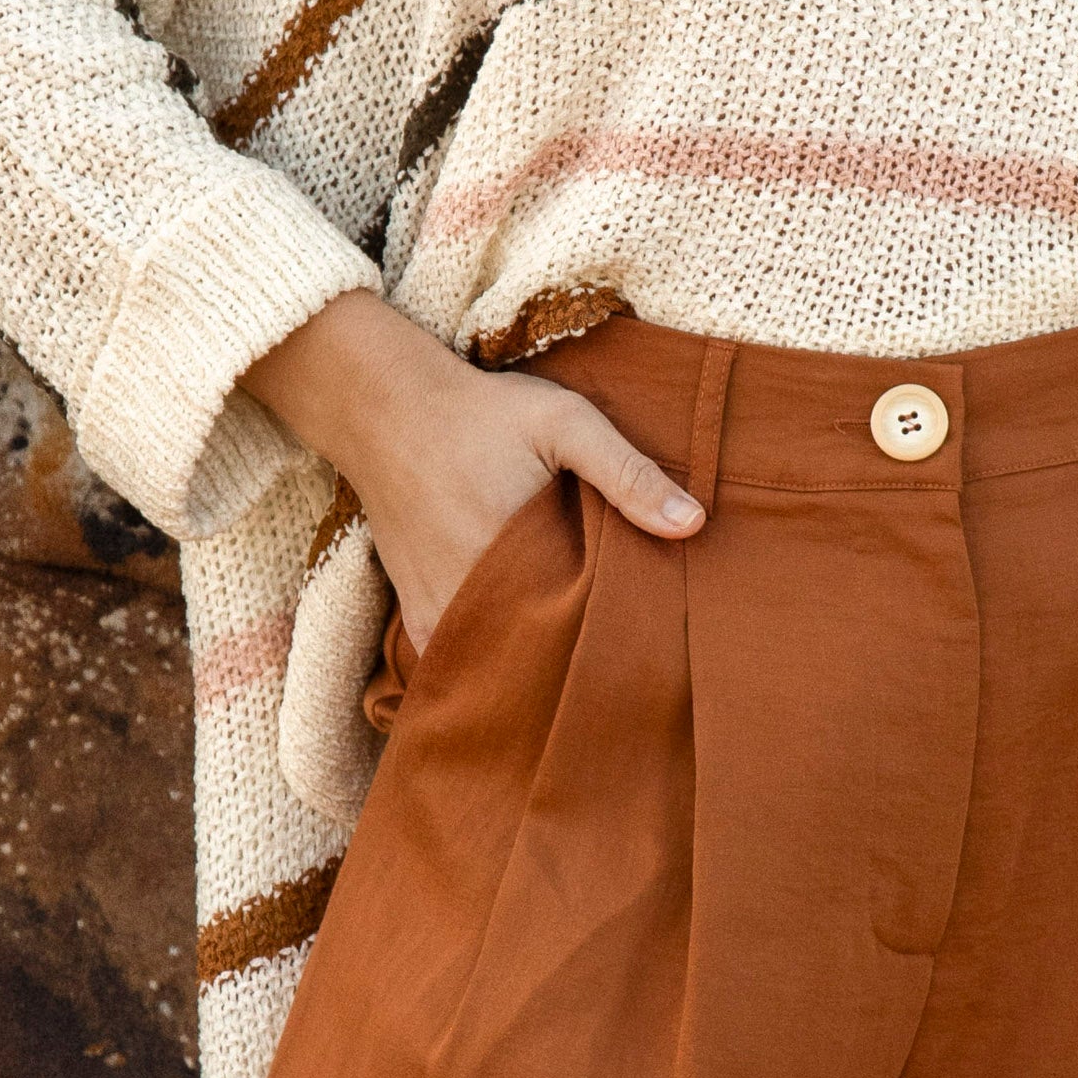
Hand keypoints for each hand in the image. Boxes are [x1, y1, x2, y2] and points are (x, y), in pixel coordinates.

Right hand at [243, 292, 702, 647]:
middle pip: (538, 660)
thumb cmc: (480, 414)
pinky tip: (522, 656)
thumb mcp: (563, 422)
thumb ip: (627, 472)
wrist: (384, 410)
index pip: (576, 634)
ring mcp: (437, 614)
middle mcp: (468, 601)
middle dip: (578, 666)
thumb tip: (693, 525)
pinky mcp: (417, 613)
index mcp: (512, 563)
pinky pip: (459, 662)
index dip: (615, 645)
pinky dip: (490, 662)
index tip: (647, 647)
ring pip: (497, 668)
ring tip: (579, 668)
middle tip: (625, 667)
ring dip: (533, 668)